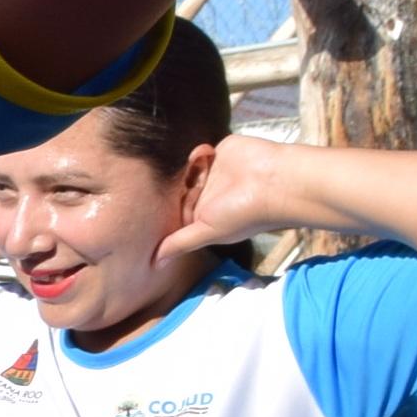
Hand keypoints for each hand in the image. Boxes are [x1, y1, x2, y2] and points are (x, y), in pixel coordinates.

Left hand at [151, 141, 277, 262]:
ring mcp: (212, 173)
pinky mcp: (219, 152)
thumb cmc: (242, 213)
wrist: (274, 182)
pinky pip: (198, 152)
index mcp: (202, 214)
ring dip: (180, 170)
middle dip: (164, 189)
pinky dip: (195, 154)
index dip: (158, 212)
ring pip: (184, 170)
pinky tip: (200, 158)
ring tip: (173, 170)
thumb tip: (154, 264)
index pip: (173, 213)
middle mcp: (206, 194)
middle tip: (148, 185)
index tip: (142, 211)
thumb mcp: (207, 232)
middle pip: (175, 190)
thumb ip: (180, 243)